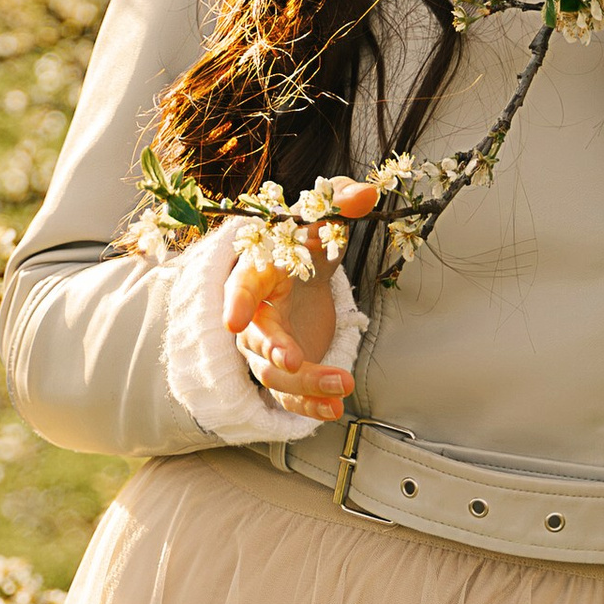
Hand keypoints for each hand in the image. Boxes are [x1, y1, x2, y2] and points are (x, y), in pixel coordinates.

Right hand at [224, 179, 379, 421]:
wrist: (300, 266)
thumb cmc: (304, 240)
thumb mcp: (322, 217)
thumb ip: (342, 201)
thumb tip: (369, 192)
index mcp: (258, 271)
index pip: (242, 286)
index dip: (238, 302)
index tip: (234, 321)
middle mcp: (254, 313)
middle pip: (255, 338)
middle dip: (273, 351)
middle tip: (293, 360)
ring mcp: (266, 345)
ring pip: (273, 374)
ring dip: (306, 383)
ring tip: (344, 386)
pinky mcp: (284, 370)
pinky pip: (290, 395)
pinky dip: (310, 405)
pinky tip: (334, 411)